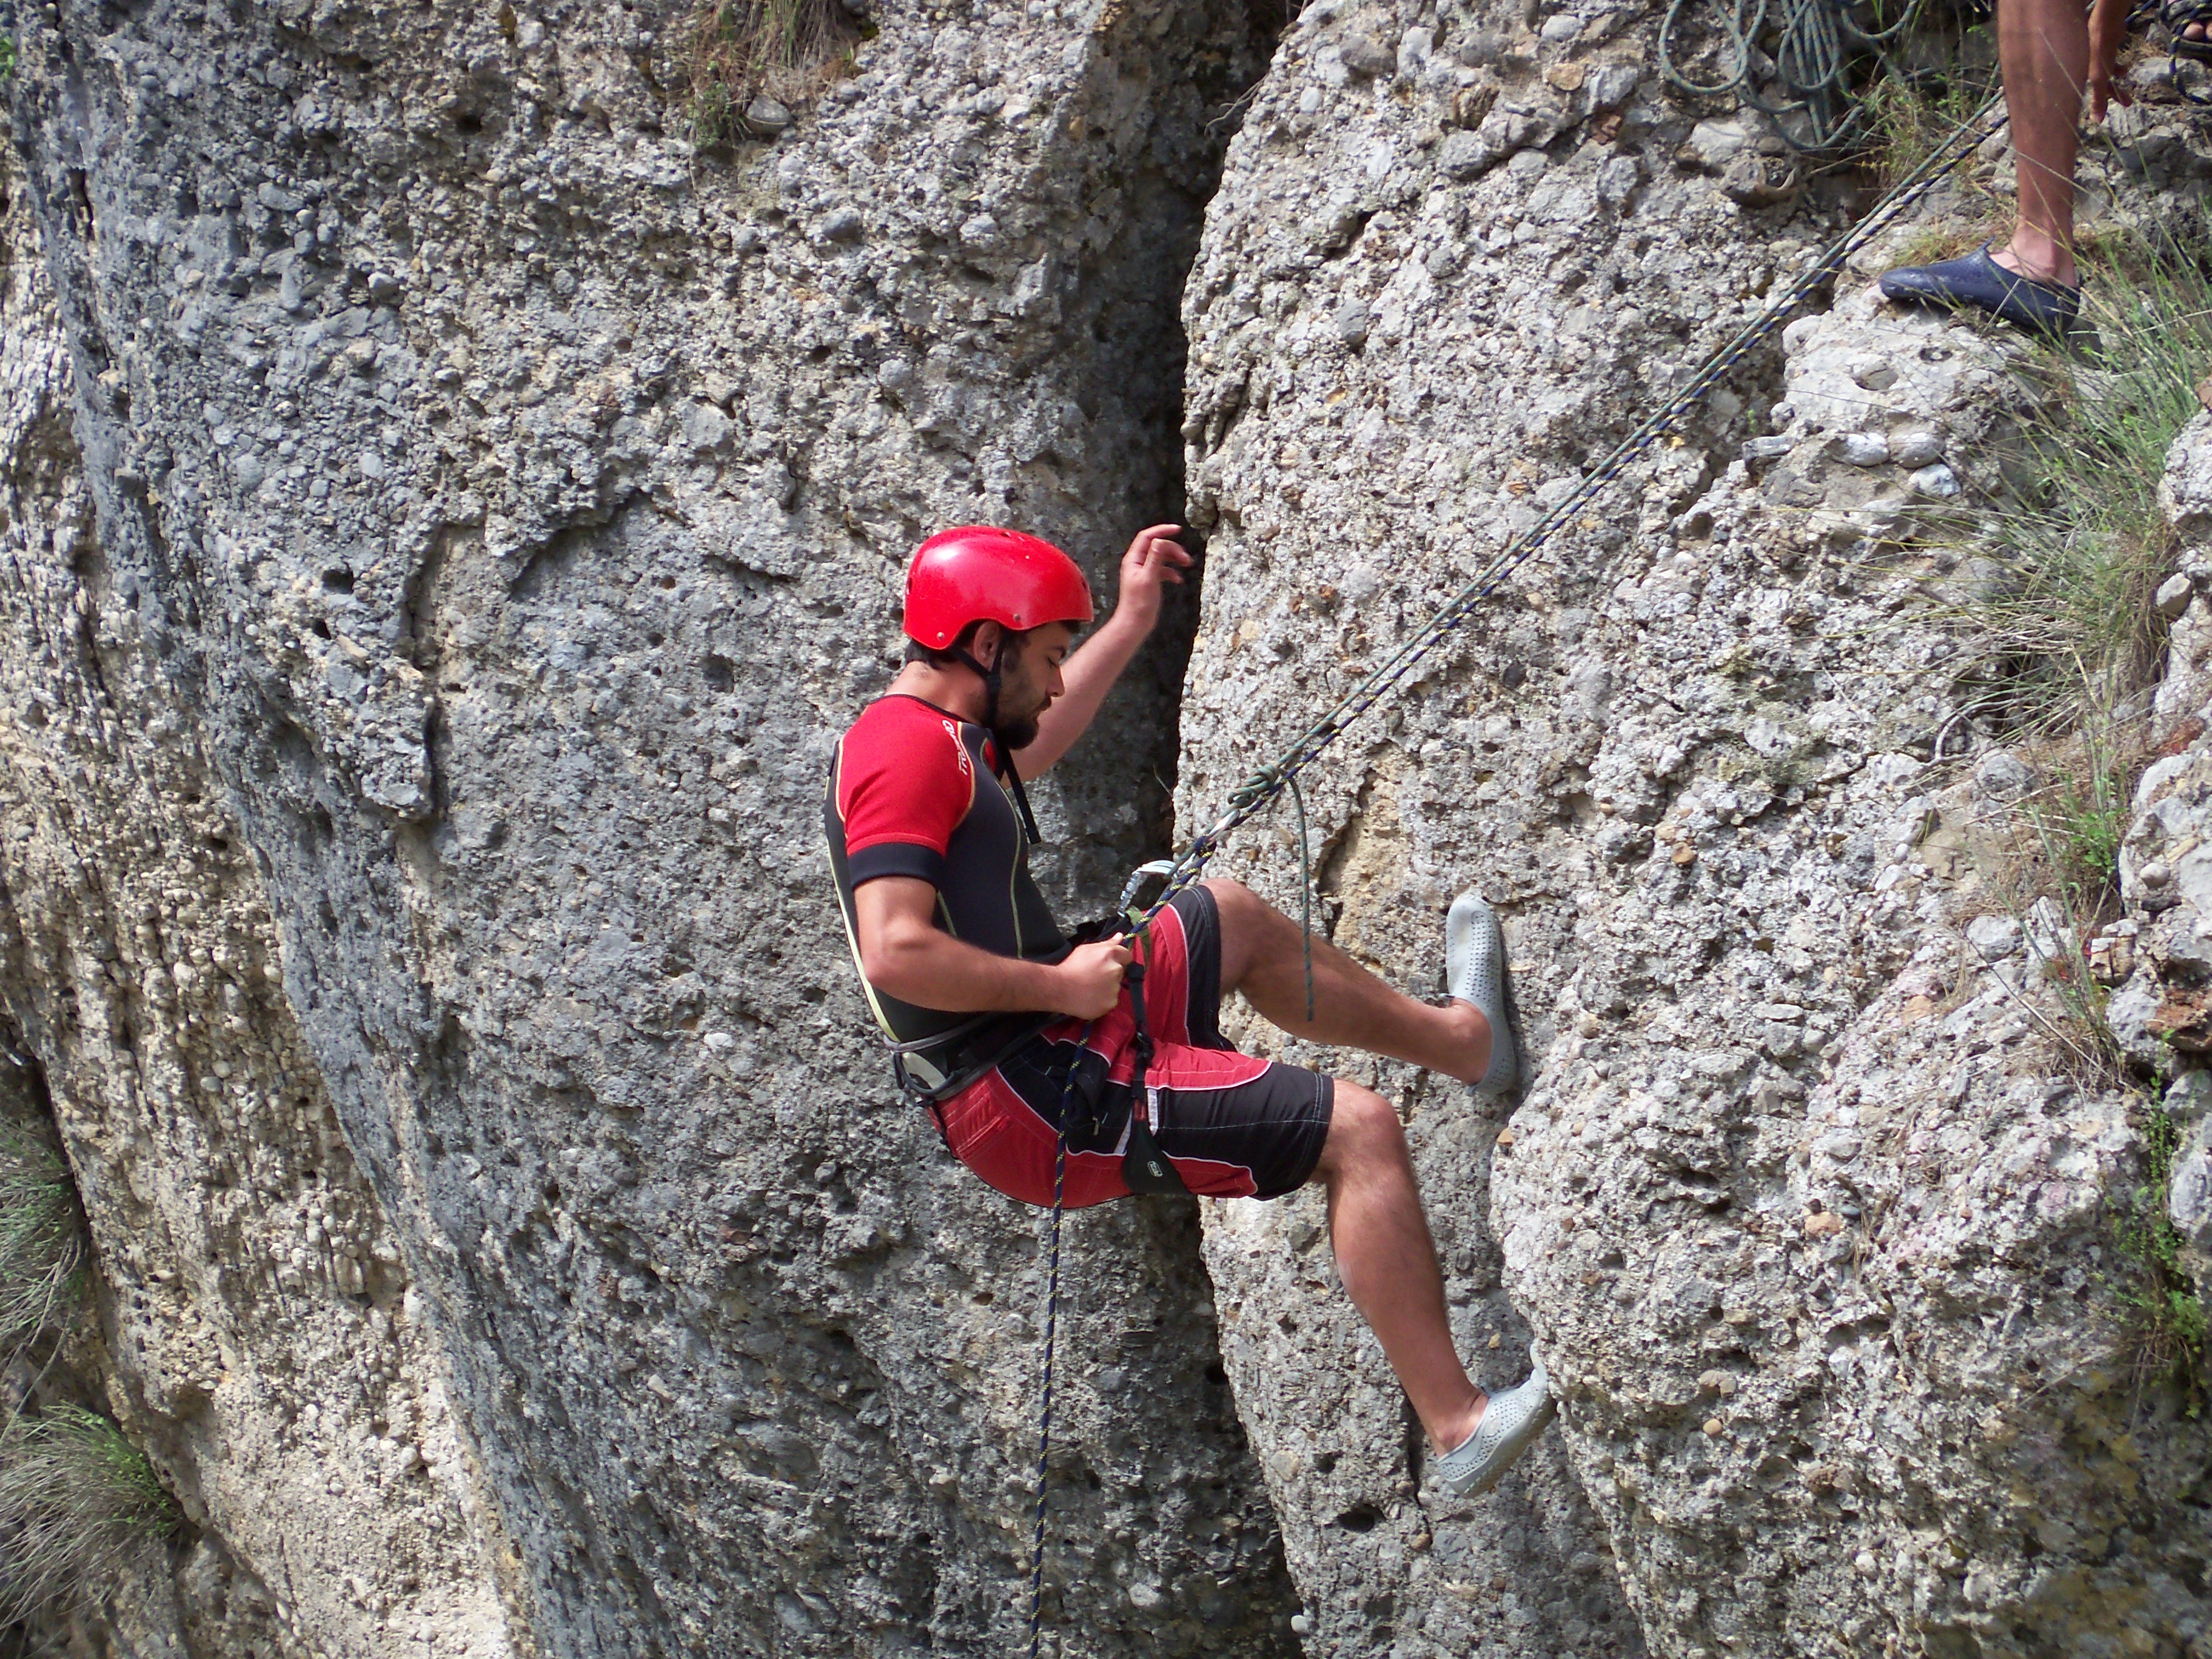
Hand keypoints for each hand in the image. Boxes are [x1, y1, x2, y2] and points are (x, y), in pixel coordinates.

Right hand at [1052, 936, 1131, 1018]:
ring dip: (1107, 987)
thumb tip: (1120, 936)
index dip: (1119, 959)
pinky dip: (1103, 1000)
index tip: (1109, 963)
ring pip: (1115, 987)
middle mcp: (1115, 970)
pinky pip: (1111, 1000)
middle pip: (1120, 971)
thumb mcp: (1086, 950)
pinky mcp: (1111, 1003)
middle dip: (1110, 973)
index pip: (1126, 955)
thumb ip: (1107, 943)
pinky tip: (1091, 997)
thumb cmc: (1070, 967)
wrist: (1059, 989)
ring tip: (1090, 987)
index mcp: (1110, 954)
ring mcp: (1114, 988)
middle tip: (1094, 976)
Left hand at [1110, 523, 1193, 636]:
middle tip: (1186, 558)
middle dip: (1173, 549)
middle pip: (1157, 547)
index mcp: (1133, 559)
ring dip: (1174, 559)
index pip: (1147, 537)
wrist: (1135, 623)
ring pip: (1161, 558)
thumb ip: (1155, 558)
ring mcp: (1143, 572)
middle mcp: (1137, 563)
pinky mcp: (1149, 581)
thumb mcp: (1149, 578)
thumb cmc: (1139, 604)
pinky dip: (1171, 572)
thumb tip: (1160, 541)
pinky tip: (1178, 580)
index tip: (1177, 530)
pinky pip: (1162, 570)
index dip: (1162, 531)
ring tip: (1187, 564)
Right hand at [2088, 0, 2132, 120]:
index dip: (2101, 106)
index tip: (2109, 116)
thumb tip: (2097, 121)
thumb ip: (2098, 99)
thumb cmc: (2099, 54)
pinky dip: (2117, 69)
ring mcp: (2096, 62)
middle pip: (2102, 88)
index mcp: (2085, 79)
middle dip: (2115, 95)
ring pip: (2107, 77)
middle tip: (2128, 103)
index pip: (2092, 97)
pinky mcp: (2105, 52)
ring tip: (2127, 84)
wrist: (2105, 28)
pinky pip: (2111, 65)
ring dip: (2117, 82)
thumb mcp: (2099, 79)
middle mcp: (2088, 72)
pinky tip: (2124, 70)